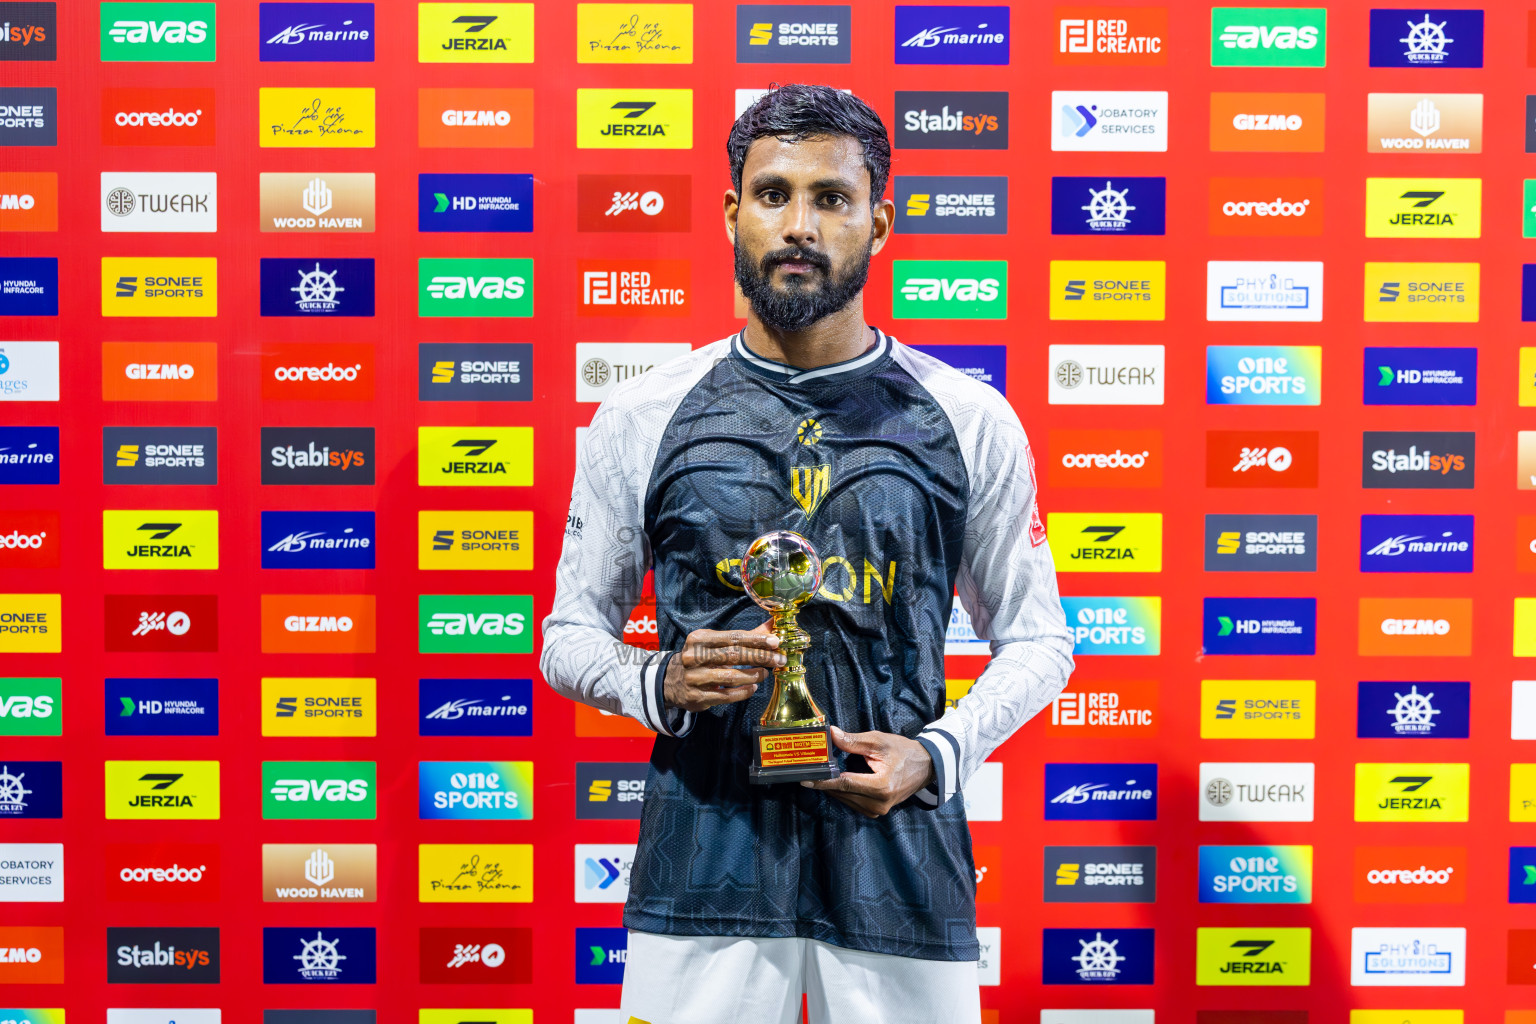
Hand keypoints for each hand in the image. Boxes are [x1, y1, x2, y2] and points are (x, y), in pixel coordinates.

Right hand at [662, 621, 783, 712]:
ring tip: (765, 673)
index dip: (756, 639)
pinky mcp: (696, 697)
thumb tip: (772, 624)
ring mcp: (694, 678)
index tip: (775, 641)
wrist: (670, 682)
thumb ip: (745, 636)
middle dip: (760, 657)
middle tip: (779, 659)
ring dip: (752, 675)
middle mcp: (693, 657)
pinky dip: (742, 692)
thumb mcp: (716, 643)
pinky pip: (725, 695)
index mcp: (699, 639)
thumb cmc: (700, 658)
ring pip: (730, 677)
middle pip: (733, 655)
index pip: (732, 637)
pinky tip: (753, 688)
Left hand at [803, 726, 934, 817]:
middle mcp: (879, 803)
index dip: (823, 781)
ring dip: (833, 788)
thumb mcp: (878, 742)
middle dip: (825, 782)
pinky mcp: (877, 811)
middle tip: (809, 770)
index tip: (805, 779)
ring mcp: (878, 810)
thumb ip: (853, 741)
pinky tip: (837, 781)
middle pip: (843, 793)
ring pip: (846, 800)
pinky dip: (843, 792)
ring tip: (821, 774)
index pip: (845, 784)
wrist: (925, 766)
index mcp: (881, 786)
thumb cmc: (903, 751)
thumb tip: (831, 734)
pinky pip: (853, 803)